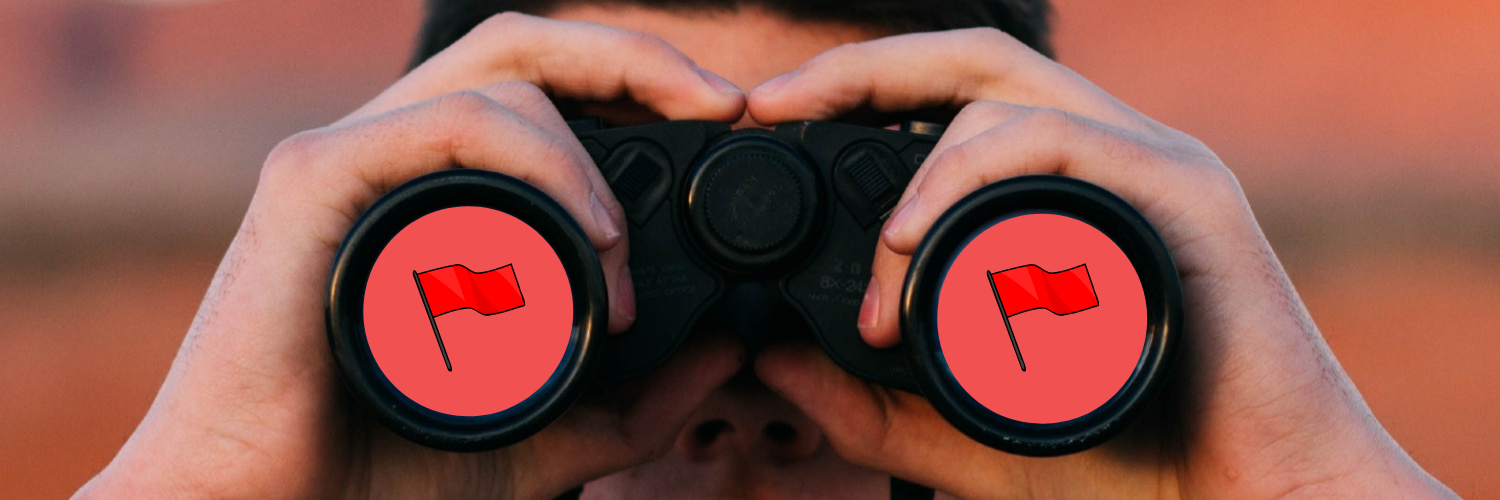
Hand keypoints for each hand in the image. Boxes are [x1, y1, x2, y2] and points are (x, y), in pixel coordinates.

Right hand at [75, 13, 744, 499]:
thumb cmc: (379, 475)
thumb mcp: (546, 435)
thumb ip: (635, 399)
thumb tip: (728, 345)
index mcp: (435, 194)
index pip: (541, 90)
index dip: (634, 82)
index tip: (721, 122)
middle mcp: (392, 159)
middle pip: (524, 51)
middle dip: (635, 58)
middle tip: (721, 104)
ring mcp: (350, 161)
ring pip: (498, 80)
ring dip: (591, 153)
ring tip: (622, 253)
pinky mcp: (313, 183)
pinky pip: (446, 122)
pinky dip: (537, 160)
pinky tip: (591, 233)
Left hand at [748, 29, 1456, 498]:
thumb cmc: (1129, 463)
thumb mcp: (965, 430)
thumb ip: (871, 405)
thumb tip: (770, 358)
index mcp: (1062, 192)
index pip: (952, 99)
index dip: (859, 88)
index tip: (771, 117)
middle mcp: (1107, 159)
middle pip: (973, 61)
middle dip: (861, 67)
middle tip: (774, 104)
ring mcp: (1149, 166)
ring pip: (1007, 91)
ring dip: (915, 161)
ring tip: (874, 252)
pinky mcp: (1184, 196)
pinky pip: (1059, 142)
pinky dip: (971, 173)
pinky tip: (914, 234)